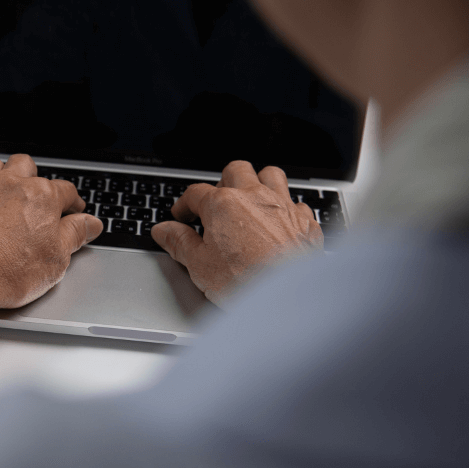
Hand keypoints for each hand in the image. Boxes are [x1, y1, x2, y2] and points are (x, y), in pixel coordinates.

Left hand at [0, 155, 103, 355]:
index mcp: (41, 195)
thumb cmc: (10, 270)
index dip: (73, 204)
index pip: (66, 191)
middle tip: (39, 198)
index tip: (75, 214)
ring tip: (6, 191)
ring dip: (1, 174)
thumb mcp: (57, 258)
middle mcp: (10, 185)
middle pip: (26, 166)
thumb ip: (75, 235)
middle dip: (34, 177)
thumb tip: (90, 224)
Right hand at [151, 161, 322, 303]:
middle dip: (222, 181)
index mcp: (223, 204)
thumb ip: (179, 243)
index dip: (184, 204)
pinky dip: (286, 208)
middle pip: (236, 170)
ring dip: (258, 182)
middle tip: (215, 202)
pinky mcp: (304, 221)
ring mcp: (283, 206)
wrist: (289, 296)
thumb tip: (164, 231)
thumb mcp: (199, 265)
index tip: (181, 216)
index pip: (195, 193)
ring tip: (250, 198)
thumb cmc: (245, 281)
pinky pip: (296, 203)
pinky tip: (280, 222)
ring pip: (270, 175)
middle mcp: (254, 197)